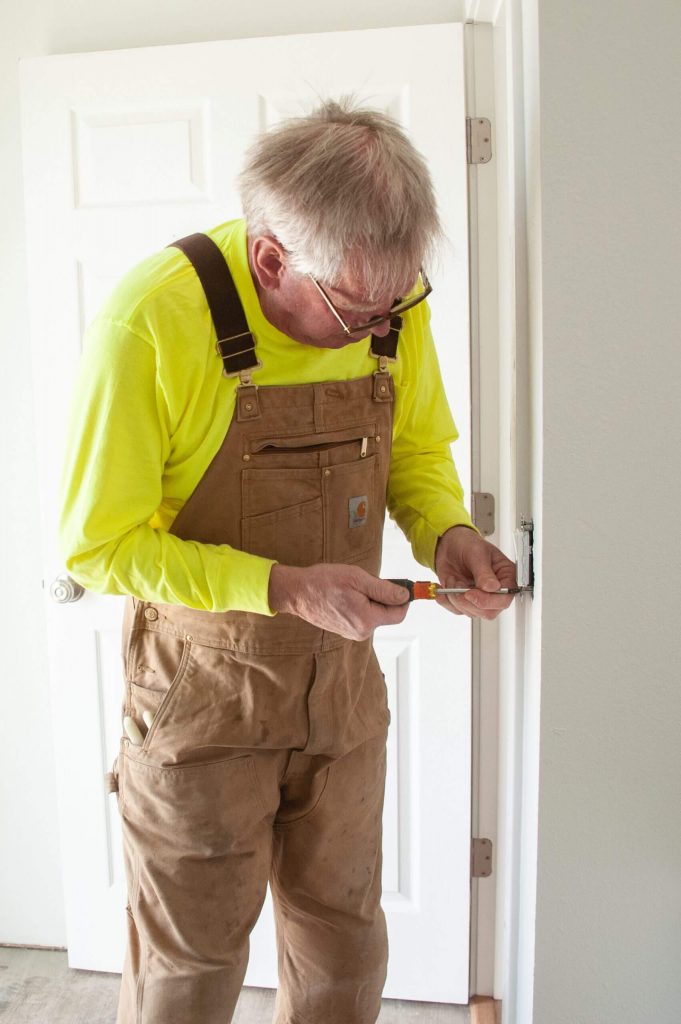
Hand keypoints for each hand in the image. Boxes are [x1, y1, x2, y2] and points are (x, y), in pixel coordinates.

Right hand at [268, 563, 409, 640]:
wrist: (297, 592)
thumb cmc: (324, 582)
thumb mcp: (357, 578)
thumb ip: (384, 589)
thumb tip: (405, 596)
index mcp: (367, 620)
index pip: (399, 613)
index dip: (402, 598)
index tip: (400, 584)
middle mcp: (362, 631)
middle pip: (387, 615)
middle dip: (383, 597)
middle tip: (366, 582)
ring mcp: (353, 633)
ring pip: (374, 615)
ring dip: (371, 600)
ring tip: (352, 588)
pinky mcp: (346, 631)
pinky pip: (362, 617)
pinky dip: (361, 605)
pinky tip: (346, 596)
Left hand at [434, 526, 516, 619]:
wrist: (449, 546)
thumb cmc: (467, 544)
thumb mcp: (477, 553)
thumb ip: (484, 572)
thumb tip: (491, 587)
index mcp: (506, 576)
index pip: (504, 598)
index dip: (488, 600)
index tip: (470, 594)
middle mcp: (496, 590)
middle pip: (489, 612)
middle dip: (469, 602)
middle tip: (458, 587)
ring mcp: (481, 597)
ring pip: (471, 612)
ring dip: (456, 599)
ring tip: (452, 580)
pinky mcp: (466, 602)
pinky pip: (457, 610)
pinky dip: (447, 601)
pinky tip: (444, 589)